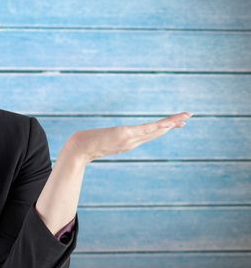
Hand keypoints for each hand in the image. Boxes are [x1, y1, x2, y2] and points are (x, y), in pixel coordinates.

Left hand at [62, 112, 192, 163]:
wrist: (78, 150)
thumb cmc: (85, 145)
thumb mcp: (98, 140)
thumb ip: (104, 139)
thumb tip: (105, 135)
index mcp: (128, 143)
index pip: (149, 134)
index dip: (163, 129)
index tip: (175, 123)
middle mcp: (132, 142)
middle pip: (156, 132)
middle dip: (172, 124)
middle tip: (188, 117)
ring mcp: (129, 139)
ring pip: (154, 131)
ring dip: (170, 124)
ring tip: (185, 117)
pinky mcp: (124, 135)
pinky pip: (145, 130)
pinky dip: (157, 127)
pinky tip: (168, 124)